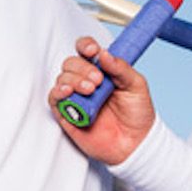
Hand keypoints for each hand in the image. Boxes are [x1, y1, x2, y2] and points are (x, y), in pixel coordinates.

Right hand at [49, 37, 155, 164]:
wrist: (136, 144)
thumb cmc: (137, 114)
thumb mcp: (136, 85)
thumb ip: (121, 68)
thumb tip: (104, 54)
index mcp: (103, 70)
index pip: (86, 50)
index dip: (85, 46)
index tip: (93, 51)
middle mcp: (87, 81)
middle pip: (71, 63)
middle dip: (82, 68)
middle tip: (98, 80)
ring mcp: (77, 97)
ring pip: (62, 78)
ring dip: (73, 80)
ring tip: (90, 90)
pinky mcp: (68, 114)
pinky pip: (54, 99)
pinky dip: (58, 92)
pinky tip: (68, 92)